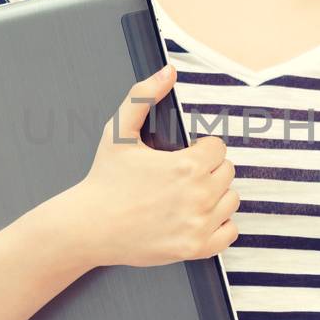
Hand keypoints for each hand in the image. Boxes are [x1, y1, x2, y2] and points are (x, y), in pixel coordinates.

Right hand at [77, 62, 239, 268]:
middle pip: (227, 173)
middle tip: (182, 176)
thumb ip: (143, 95)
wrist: (88, 226)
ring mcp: (199, 225)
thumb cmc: (104, 178)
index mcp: (188, 165)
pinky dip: (219, 225)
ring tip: (188, 196)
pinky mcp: (195, 249)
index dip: (201, 148)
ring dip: (215, 196)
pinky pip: (230, 232)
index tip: (183, 155)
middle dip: (208, 170)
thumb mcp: (118, 131)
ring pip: (231, 200)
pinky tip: (197, 218)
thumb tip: (169, 71)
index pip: (219, 148)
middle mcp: (199, 195)